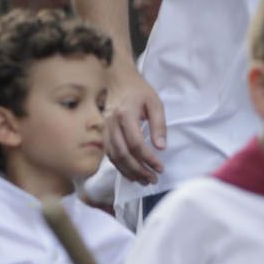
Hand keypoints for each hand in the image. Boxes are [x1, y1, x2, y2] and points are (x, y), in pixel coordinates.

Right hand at [103, 65, 166, 183]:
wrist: (119, 82)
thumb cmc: (139, 92)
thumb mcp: (155, 103)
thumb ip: (159, 125)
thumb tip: (161, 148)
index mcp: (125, 114)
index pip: (136, 143)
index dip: (148, 159)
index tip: (160, 168)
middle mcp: (111, 124)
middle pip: (123, 154)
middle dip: (139, 170)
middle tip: (153, 179)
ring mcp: (104, 131)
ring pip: (115, 158)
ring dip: (130, 172)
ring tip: (144, 180)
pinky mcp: (103, 136)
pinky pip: (110, 156)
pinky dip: (121, 168)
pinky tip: (132, 174)